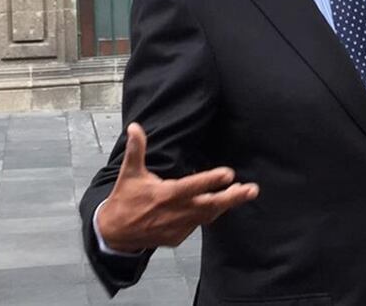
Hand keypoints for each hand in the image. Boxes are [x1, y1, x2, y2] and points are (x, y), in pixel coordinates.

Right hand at [97, 123, 258, 251]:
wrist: (114, 233)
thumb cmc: (125, 200)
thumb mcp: (129, 173)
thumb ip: (136, 149)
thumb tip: (135, 126)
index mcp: (165, 195)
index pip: (192, 186)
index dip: (211, 180)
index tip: (229, 174)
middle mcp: (175, 212)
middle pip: (209, 205)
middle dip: (232, 197)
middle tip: (251, 190)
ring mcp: (178, 227)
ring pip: (208, 215)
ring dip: (227, 204)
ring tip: (246, 193)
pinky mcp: (178, 237)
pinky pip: (199, 224)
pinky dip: (211, 214)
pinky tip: (223, 204)